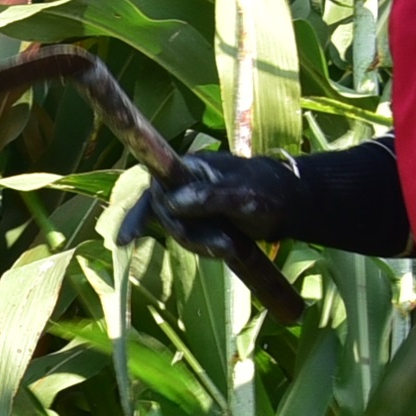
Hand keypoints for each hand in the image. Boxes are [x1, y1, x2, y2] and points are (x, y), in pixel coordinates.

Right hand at [117, 146, 284, 254]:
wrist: (291, 204)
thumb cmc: (269, 192)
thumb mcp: (243, 195)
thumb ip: (209, 196)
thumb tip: (171, 202)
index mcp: (190, 167)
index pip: (154, 187)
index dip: (136, 214)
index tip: (124, 241)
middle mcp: (185, 183)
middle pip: (166, 217)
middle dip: (190, 236)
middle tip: (222, 245)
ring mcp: (192, 203)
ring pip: (180, 232)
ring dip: (202, 244)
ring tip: (231, 246)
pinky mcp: (202, 220)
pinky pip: (192, 238)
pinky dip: (207, 247)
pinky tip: (227, 248)